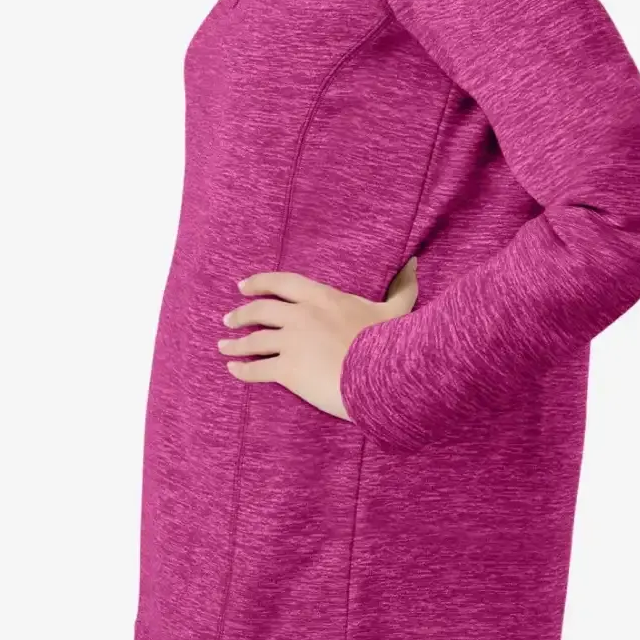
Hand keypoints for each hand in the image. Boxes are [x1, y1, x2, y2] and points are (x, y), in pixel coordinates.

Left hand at [218, 257, 418, 420]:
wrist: (379, 375)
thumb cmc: (388, 342)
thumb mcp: (397, 311)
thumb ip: (403, 288)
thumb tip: (415, 264)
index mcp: (322, 298)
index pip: (282, 283)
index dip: (260, 283)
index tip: (243, 285)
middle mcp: (301, 316)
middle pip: (261, 311)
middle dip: (242, 313)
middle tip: (229, 318)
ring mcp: (291, 342)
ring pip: (254, 340)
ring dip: (236, 343)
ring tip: (224, 346)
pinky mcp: (287, 370)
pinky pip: (257, 369)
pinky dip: (242, 369)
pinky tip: (233, 370)